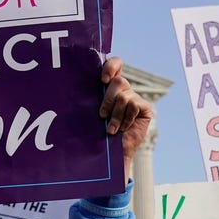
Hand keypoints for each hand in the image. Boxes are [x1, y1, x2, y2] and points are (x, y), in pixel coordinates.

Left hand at [98, 56, 153, 181]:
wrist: (110, 154)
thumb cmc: (96, 133)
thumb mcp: (91, 112)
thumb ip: (91, 97)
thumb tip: (74, 85)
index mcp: (110, 86)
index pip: (115, 64)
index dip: (111, 66)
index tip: (103, 80)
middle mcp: (124, 90)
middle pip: (119, 81)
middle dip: (108, 99)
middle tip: (102, 115)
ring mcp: (135, 98)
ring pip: (125, 96)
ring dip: (115, 115)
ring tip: (111, 129)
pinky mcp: (144, 108)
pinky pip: (134, 105)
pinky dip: (126, 118)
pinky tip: (123, 129)